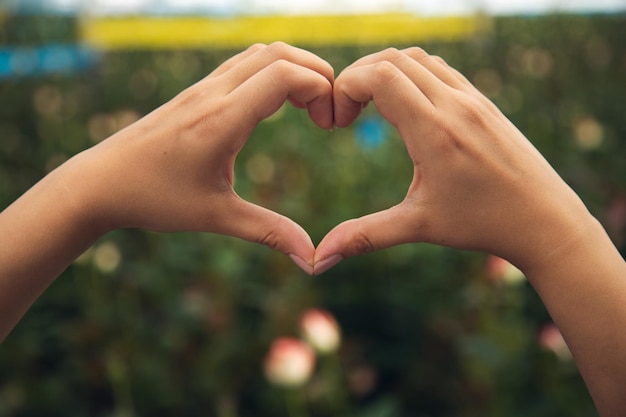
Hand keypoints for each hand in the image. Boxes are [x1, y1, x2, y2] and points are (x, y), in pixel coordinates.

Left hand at [68, 42, 333, 272]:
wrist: (99, 183)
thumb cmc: (154, 199)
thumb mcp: (217, 217)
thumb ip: (270, 233)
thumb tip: (312, 259)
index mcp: (223, 119)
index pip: (285, 75)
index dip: (321, 89)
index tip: (330, 125)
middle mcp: (213, 93)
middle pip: (279, 53)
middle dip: (317, 73)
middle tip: (328, 114)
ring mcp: (202, 88)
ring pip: (259, 53)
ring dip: (293, 69)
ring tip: (309, 108)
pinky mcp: (194, 93)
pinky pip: (241, 65)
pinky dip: (270, 73)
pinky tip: (274, 106)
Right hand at [314, 48, 591, 273]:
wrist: (544, 219)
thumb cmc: (482, 224)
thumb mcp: (419, 227)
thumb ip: (365, 236)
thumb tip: (321, 259)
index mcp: (434, 131)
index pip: (380, 75)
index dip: (347, 87)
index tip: (339, 121)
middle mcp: (454, 105)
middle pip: (393, 59)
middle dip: (358, 77)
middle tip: (348, 113)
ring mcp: (472, 99)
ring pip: (418, 59)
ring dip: (386, 72)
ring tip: (372, 107)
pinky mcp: (483, 102)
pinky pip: (441, 69)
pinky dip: (413, 75)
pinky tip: (406, 107)